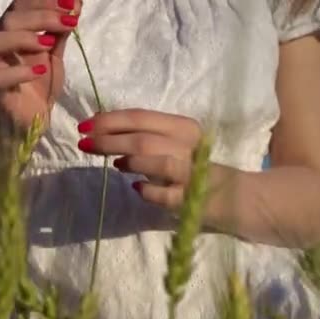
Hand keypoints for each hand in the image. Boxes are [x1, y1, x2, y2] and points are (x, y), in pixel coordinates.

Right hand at [0, 0, 81, 127]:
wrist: (37, 114)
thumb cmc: (42, 81)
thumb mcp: (56, 51)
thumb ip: (61, 29)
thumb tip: (76, 3)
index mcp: (13, 30)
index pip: (21, 5)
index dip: (44, 1)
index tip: (70, 3)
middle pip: (9, 19)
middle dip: (41, 16)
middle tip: (69, 22)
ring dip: (24, 38)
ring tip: (50, 44)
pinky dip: (19, 71)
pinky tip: (40, 71)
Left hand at [76, 109, 202, 209]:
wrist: (235, 195)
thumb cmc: (192, 165)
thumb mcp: (170, 142)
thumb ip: (140, 133)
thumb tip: (99, 125)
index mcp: (182, 127)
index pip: (140, 117)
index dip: (109, 120)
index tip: (84, 126)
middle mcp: (189, 146)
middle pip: (143, 139)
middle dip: (108, 140)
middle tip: (84, 144)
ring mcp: (192, 173)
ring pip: (159, 162)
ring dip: (131, 161)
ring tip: (114, 164)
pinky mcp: (192, 200)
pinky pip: (167, 195)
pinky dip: (149, 190)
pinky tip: (136, 187)